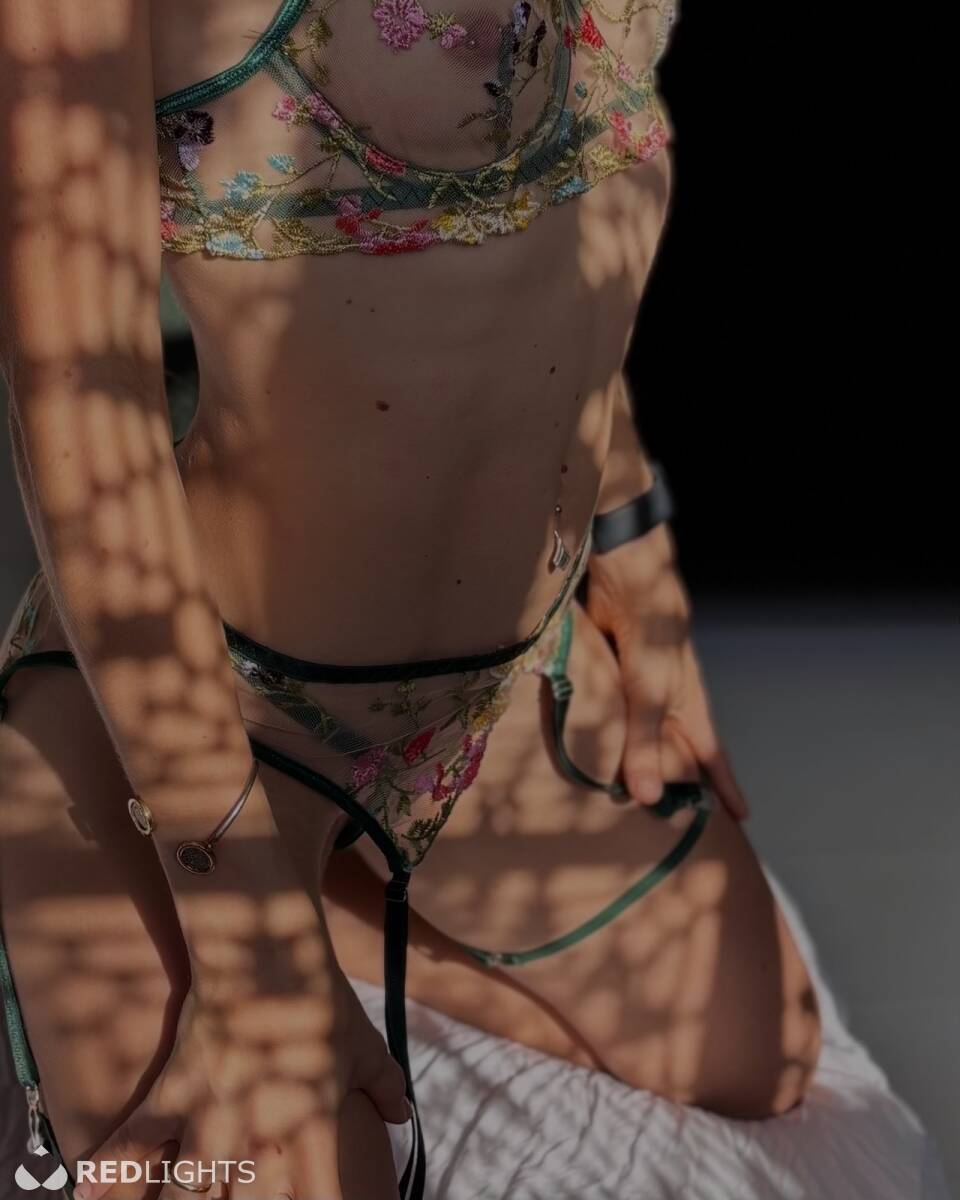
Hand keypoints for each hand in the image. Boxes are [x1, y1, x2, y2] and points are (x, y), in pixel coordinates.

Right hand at [73, 946, 409, 1198]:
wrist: (266, 948)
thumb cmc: (319, 995)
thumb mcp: (364, 1040)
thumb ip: (384, 1085)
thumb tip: (403, 1115)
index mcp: (311, 1125)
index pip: (322, 1197)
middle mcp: (259, 1132)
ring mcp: (211, 1114)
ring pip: (186, 1191)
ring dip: (183, 1199)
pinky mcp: (173, 1090)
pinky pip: (136, 1144)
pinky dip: (110, 1173)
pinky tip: (91, 1196)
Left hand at [585, 523, 749, 819]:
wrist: (621, 564)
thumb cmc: (649, 622)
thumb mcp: (649, 687)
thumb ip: (645, 738)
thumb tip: (648, 798)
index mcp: (684, 696)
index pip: (709, 750)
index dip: (722, 782)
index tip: (742, 817)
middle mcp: (661, 688)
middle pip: (672, 741)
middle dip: (675, 776)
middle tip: (677, 814)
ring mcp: (630, 674)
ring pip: (633, 725)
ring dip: (630, 753)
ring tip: (627, 790)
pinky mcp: (601, 661)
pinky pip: (600, 704)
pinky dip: (595, 727)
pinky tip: (583, 741)